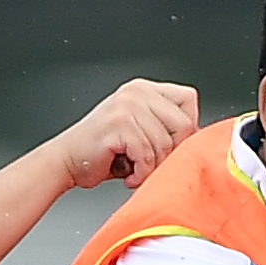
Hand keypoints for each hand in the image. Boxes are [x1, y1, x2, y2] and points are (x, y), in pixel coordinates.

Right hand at [45, 79, 199, 191]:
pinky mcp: (118, 125)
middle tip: (152, 163)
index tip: (172, 147)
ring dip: (152, 167)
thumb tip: (200, 139)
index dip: (186, 129)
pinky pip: (147, 155)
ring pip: (165, 145)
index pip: (189, 99)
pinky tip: (128, 175)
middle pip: (183, 124)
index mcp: (145, 89)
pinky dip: (140, 174)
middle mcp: (136, 93)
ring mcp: (127, 106)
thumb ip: (167, 127)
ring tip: (135, 169)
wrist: (65, 161)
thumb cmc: (103, 152)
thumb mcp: (140, 130)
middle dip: (171, 153)